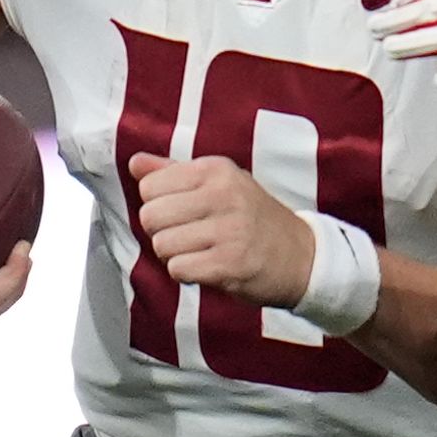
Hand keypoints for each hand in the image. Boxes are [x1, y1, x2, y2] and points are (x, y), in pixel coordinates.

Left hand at [125, 151, 315, 303]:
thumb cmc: (254, 218)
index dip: (157, 204)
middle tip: (186, 236)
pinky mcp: (230, 264)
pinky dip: (186, 273)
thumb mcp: (221, 184)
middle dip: (161, 232)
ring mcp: (229, 230)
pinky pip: (178, 269)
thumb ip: (174, 172)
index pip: (150, 185)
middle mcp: (223, 195)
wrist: (302, 256)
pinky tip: (207, 267)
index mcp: (216, 170)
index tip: (180, 212)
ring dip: (174, 256)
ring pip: (162, 245)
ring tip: (199, 252)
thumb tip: (135, 163)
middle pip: (151, 216)